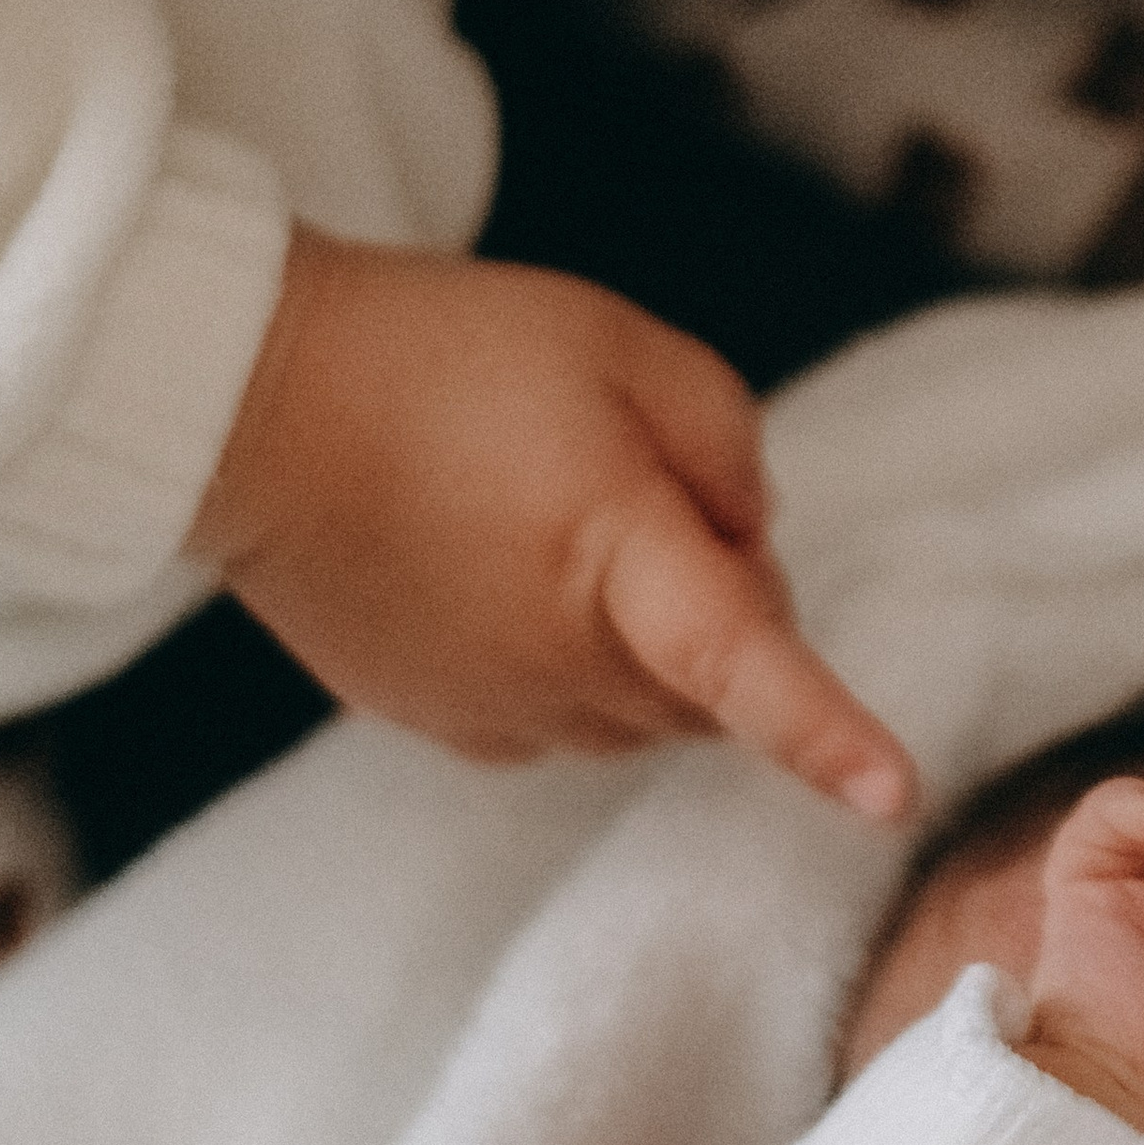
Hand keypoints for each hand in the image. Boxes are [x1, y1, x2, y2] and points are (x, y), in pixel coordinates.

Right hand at [191, 230, 914, 814]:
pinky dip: (565, 665)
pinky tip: (505, 574)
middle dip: (723, 615)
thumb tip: (748, 539)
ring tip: (563, 521)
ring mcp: (492, 706)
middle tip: (656, 494)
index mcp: (615, 560)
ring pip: (633, 717)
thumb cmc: (441, 353)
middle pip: (706, 692)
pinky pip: (551, 722)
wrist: (250, 402)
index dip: (826, 731)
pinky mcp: (433, 719)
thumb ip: (723, 442)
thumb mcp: (619, 344)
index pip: (743, 662)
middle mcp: (558, 662)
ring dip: (643, 649)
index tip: (893, 799)